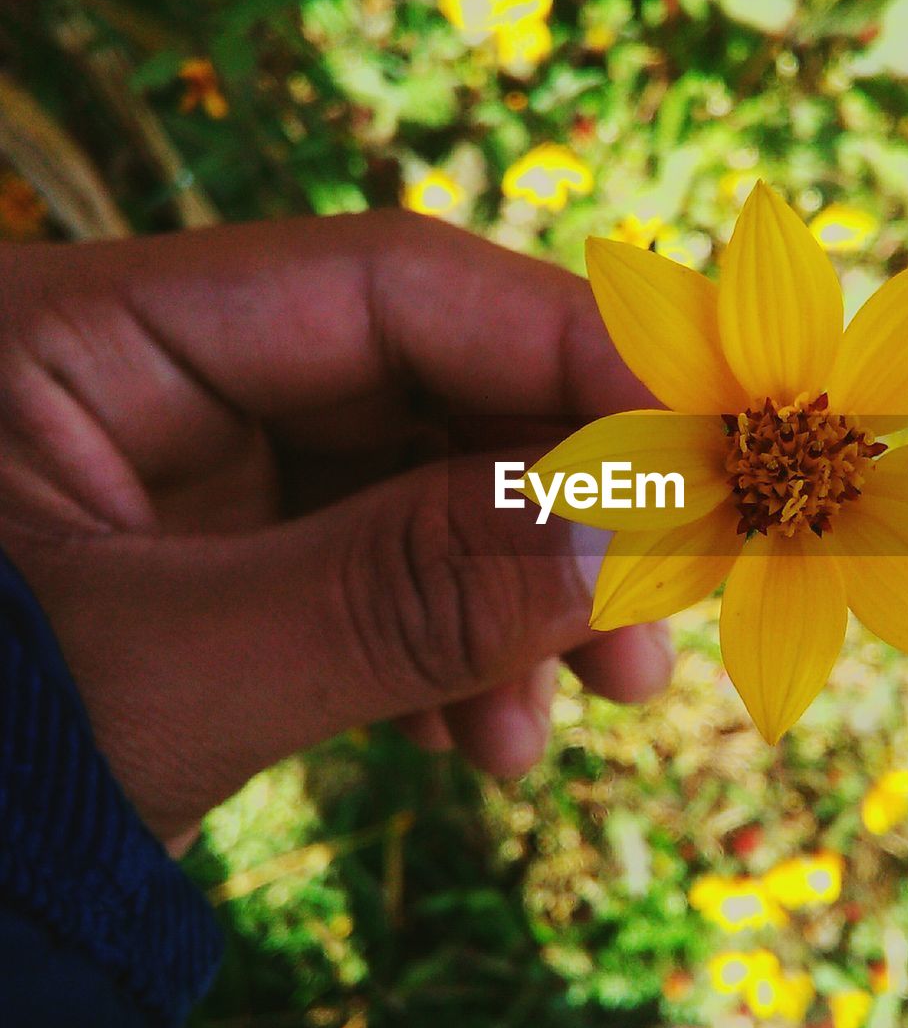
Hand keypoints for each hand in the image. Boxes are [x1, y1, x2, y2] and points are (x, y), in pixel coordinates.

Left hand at [0, 211, 671, 849]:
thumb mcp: (167, 683)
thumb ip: (397, 598)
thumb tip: (626, 540)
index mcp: (87, 332)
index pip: (381, 287)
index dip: (561, 350)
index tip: (700, 430)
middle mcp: (156, 382)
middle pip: (426, 391)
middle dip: (555, 507)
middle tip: (658, 604)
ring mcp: (202, 480)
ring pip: (423, 495)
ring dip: (516, 602)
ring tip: (569, 717)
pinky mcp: (236, 567)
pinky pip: (386, 576)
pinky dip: (454, 653)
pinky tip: (476, 741)